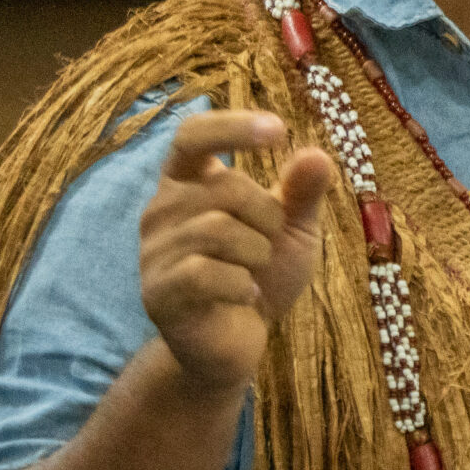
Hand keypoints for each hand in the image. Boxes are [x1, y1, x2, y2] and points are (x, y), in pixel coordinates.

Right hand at [139, 111, 333, 395]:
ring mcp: (152, 251)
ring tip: (252, 273)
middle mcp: (161, 209)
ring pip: (219, 230)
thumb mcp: (293, 229)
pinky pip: (206, 273)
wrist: (237, 343)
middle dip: (267, 217)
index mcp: (188, 182)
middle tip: (267, 247)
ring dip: (256, 253)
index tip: (279, 131)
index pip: (192, 135)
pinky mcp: (156, 292)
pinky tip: (243, 296)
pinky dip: (241, 285)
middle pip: (226, 187)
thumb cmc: (262, 273)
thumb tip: (316, 154)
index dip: (231, 127)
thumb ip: (302, 192)